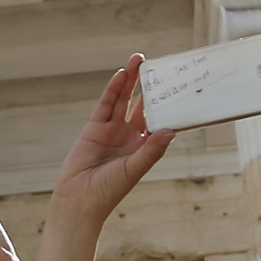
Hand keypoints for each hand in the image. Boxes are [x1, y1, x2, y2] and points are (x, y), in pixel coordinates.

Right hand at [42, 58, 177, 246]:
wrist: (79, 200)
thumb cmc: (109, 191)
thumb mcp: (134, 169)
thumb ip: (152, 150)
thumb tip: (171, 130)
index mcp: (144, 147)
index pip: (159, 120)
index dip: (169, 104)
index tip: (181, 86)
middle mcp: (130, 136)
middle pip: (142, 105)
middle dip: (151, 86)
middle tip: (161, 65)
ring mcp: (112, 130)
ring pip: (124, 99)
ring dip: (131, 80)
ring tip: (139, 60)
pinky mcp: (94, 128)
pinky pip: (105, 105)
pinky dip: (113, 90)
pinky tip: (121, 75)